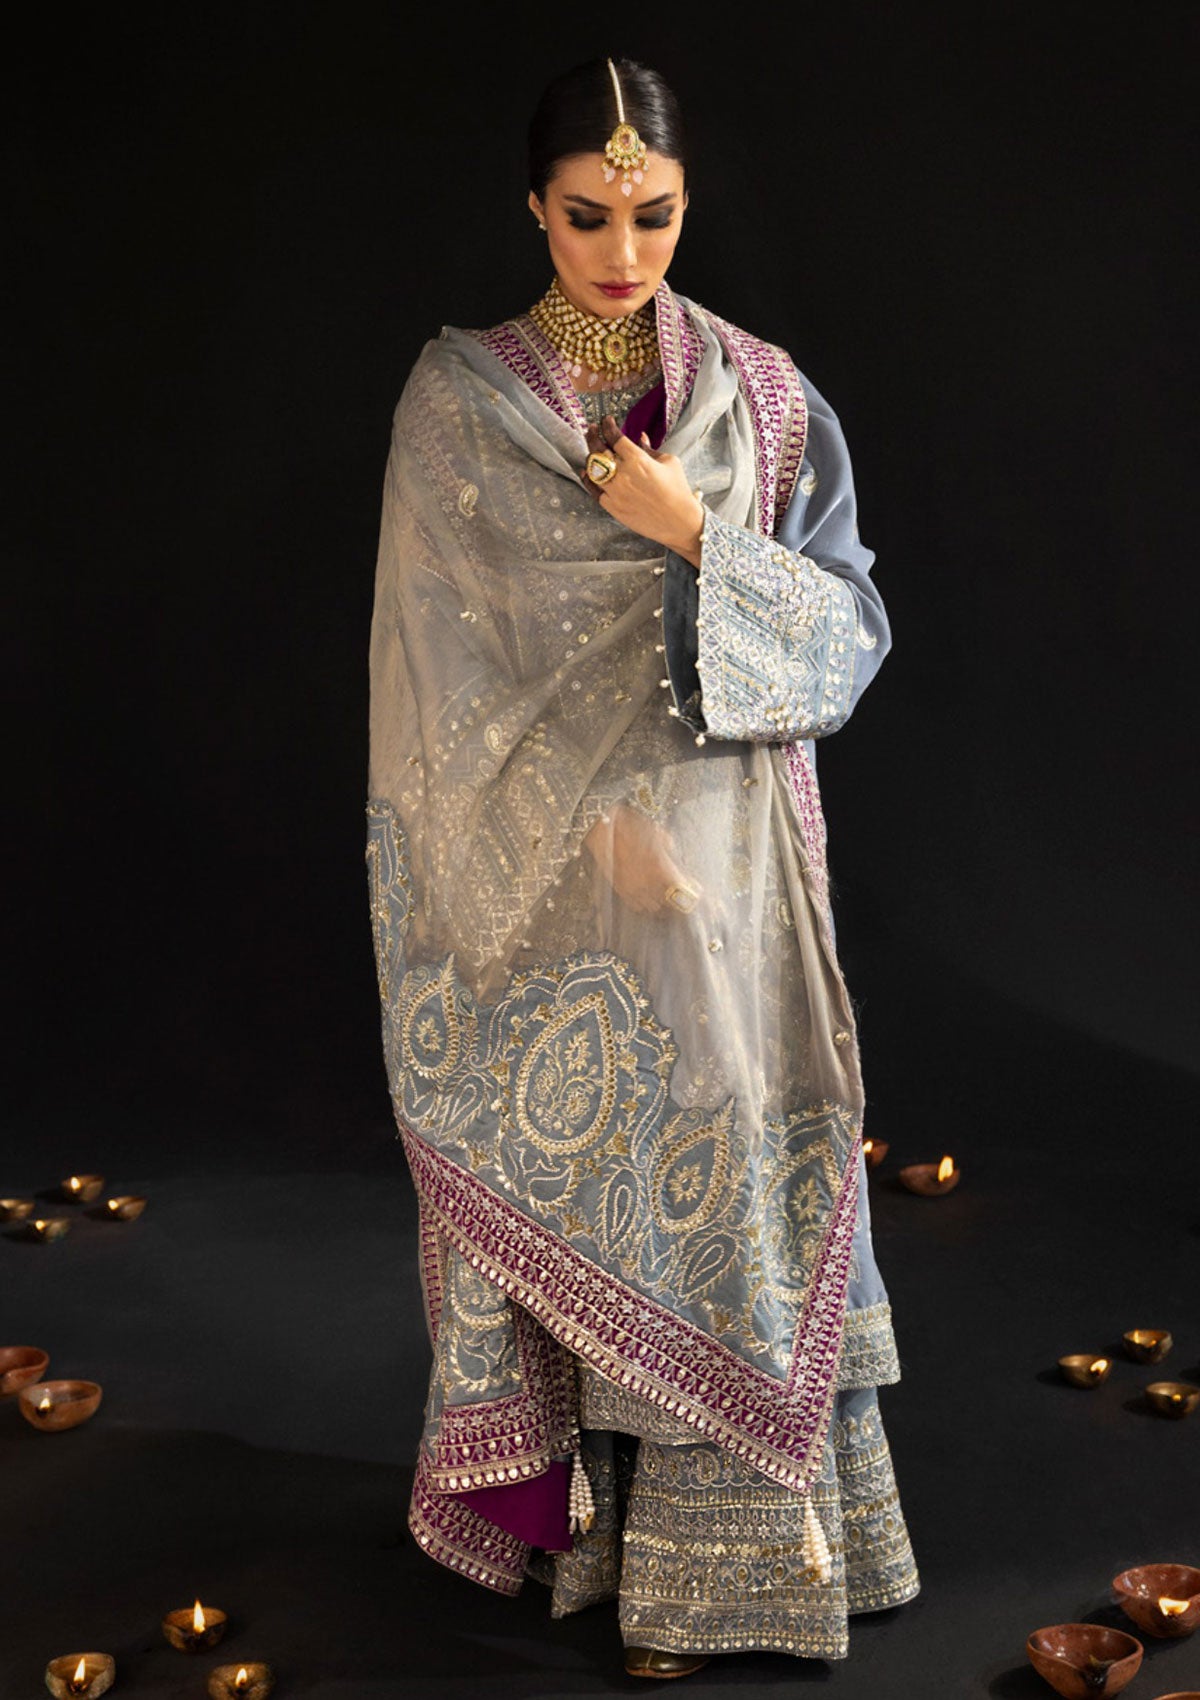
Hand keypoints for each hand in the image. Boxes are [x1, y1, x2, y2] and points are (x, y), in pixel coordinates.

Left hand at [582, 416, 704, 567]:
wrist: (678, 521)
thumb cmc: (678, 490)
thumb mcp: (669, 462)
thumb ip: (650, 449)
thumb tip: (640, 437)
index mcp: (637, 459)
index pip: (615, 437)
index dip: (608, 426)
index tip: (606, 420)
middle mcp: (622, 473)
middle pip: (598, 449)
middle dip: (593, 436)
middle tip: (591, 430)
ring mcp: (614, 491)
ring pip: (592, 468)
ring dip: (590, 456)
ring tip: (591, 451)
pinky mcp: (612, 506)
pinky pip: (593, 489)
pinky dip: (588, 479)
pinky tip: (586, 472)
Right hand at [584, 802, 700, 915]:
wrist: (603, 830)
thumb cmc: (631, 827)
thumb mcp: (656, 832)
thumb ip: (667, 845)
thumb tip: (672, 850)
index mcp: (660, 868)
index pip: (682, 890)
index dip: (693, 893)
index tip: (698, 890)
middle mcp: (648, 882)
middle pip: (670, 905)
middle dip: (679, 901)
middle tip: (683, 896)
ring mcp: (633, 888)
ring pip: (654, 908)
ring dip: (663, 906)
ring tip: (667, 900)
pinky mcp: (621, 890)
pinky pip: (636, 906)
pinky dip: (645, 906)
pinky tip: (649, 901)